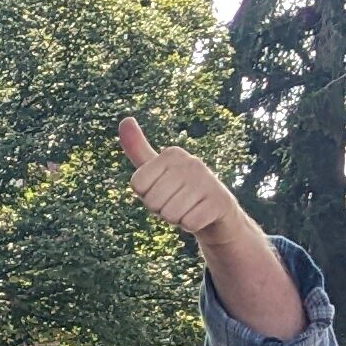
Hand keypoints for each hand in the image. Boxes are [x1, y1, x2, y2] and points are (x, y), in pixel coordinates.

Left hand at [119, 117, 239, 240]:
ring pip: (171, 214)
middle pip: (152, 201)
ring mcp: (207, 180)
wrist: (216, 213)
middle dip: (161, 210)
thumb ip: (137, 149)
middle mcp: (191, 162)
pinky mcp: (220, 201)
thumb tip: (125, 119)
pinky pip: (190, 223)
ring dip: (177, 219)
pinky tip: (201, 216)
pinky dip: (191, 226)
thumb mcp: (156, 170)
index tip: (163, 191)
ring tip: (189, 208)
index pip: (137, 185)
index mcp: (171, 154)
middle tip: (177, 203)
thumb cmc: (180, 191)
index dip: (146, 196)